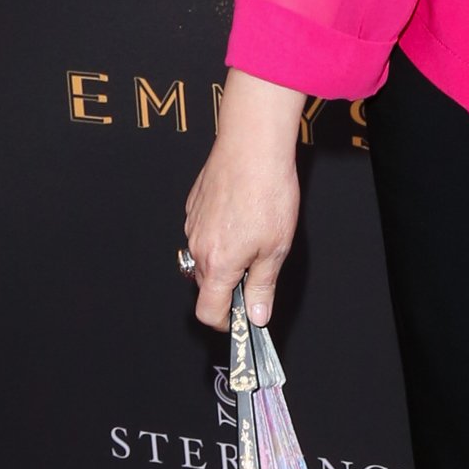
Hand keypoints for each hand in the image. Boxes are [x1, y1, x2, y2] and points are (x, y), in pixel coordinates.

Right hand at [181, 70, 305, 330]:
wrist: (252, 146)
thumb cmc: (268, 193)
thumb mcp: (276, 247)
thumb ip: (263, 285)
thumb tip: (258, 315)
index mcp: (219, 264)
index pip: (209, 310)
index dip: (226, 322)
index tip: (242, 320)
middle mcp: (198, 248)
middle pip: (206, 285)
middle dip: (229, 288)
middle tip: (258, 274)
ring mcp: (192, 226)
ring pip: (204, 257)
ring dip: (224, 259)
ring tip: (254, 238)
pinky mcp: (193, 206)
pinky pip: (202, 232)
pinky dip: (219, 234)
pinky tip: (242, 216)